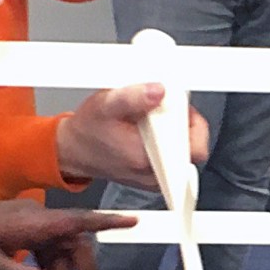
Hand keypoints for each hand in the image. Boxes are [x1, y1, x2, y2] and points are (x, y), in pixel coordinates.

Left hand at [0, 199, 136, 269]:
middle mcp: (33, 216)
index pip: (79, 221)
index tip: (134, 222)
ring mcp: (22, 219)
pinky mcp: (13, 225)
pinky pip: (40, 244)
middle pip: (71, 240)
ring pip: (56, 245)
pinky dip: (43, 265)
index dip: (108, 223)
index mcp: (31, 223)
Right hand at [54, 82, 208, 191]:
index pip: (195, 149)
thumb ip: (134, 97)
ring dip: (176, 131)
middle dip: (184, 123)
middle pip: (192, 148)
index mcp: (145, 158)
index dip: (194, 123)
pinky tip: (151, 129)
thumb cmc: (88, 131)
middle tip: (163, 109)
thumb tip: (159, 91)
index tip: (177, 109)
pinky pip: (173, 157)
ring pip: (184, 153)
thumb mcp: (106, 104)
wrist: (74, 149)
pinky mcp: (153, 176)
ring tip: (153, 118)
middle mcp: (153, 174)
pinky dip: (167, 140)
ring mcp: (154, 178)